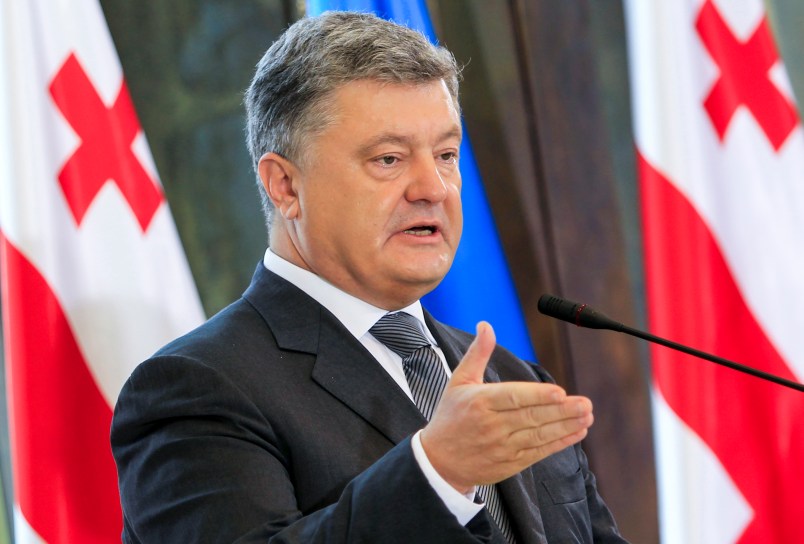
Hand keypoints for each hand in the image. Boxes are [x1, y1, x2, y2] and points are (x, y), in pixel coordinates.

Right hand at [419, 322, 593, 493]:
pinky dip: (560, 443)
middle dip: (561, 411)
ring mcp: (502, 447)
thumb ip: (477, 353)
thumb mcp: (458, 381)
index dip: (538, 396)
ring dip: (566, 426)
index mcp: (479, 402)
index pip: (513, 397)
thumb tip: (486, 325)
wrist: (440, 461)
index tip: (560, 392)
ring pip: (539, 436)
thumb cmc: (450, 416)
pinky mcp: (511, 464)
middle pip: (531, 417)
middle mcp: (492, 426)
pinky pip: (539, 452)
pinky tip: (577, 432)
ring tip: (586, 416)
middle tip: (585, 403)